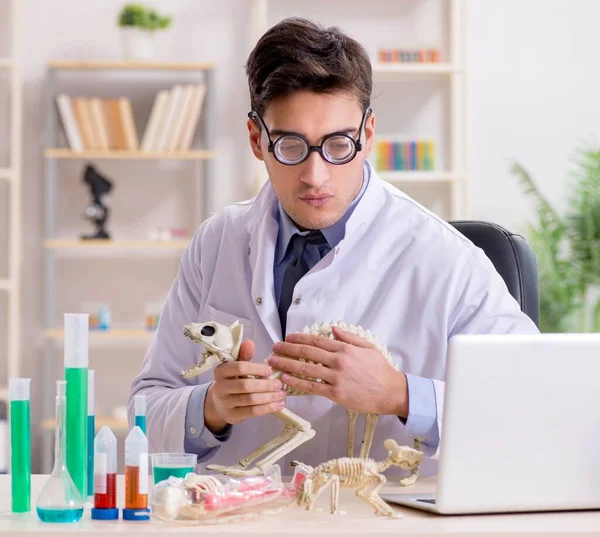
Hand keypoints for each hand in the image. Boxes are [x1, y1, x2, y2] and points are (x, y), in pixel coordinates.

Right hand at [204, 339, 286, 433]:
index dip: (256, 368)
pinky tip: (279, 405)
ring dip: (269, 397)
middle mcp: (220, 387)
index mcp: (220, 371)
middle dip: (265, 385)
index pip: (239, 367)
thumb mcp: (236, 367)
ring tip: (282, 394)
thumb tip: (250, 342)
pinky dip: (267, 408)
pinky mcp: (232, 415)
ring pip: (250, 400)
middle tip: (279, 384)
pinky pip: (252, 411)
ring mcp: (225, 403)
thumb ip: (244, 355)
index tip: (270, 370)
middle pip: (245, 385)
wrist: (220, 403)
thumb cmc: (233, 380)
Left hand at [268, 327, 407, 416]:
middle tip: (274, 348)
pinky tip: (285, 379)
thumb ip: (349, 337)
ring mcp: (336, 378)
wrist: (391, 392)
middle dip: (287, 349)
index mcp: (345, 349)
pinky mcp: (336, 394)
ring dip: (286, 365)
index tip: (288, 338)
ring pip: (306, 369)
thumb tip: (333, 329)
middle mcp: (338, 361)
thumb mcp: (368, 347)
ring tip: (273, 362)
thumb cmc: (381, 370)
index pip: (316, 341)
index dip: (299, 338)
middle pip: (307, 353)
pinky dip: (296, 382)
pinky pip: (312, 387)